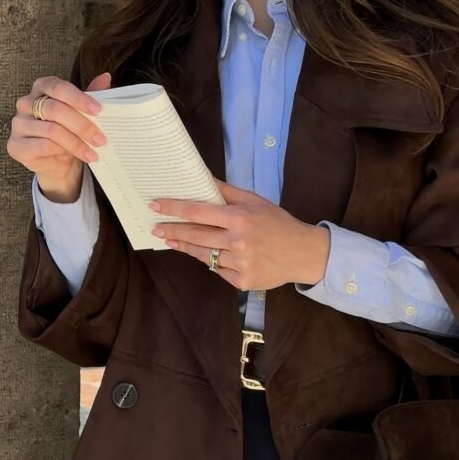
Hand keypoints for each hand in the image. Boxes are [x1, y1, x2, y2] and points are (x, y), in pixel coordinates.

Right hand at [7, 71, 110, 196]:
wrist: (56, 162)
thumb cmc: (69, 131)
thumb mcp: (82, 113)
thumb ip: (92, 94)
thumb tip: (105, 77)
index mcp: (41, 88)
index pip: (59, 87)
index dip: (79, 98)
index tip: (98, 110)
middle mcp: (25, 103)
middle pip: (55, 110)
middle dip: (82, 126)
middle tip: (101, 139)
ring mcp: (18, 124)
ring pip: (51, 130)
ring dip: (76, 143)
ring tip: (93, 152)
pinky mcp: (15, 145)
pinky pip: (42, 146)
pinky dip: (61, 152)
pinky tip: (75, 158)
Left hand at [148, 178, 330, 290]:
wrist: (303, 253)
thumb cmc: (277, 223)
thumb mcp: (255, 201)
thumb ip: (227, 191)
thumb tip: (202, 177)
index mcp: (240, 218)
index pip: (198, 211)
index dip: (174, 208)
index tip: (155, 206)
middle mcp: (238, 241)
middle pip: (195, 236)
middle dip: (172, 231)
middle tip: (155, 228)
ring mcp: (240, 264)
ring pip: (203, 255)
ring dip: (186, 247)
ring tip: (172, 240)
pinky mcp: (242, 281)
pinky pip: (217, 270)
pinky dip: (212, 261)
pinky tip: (208, 254)